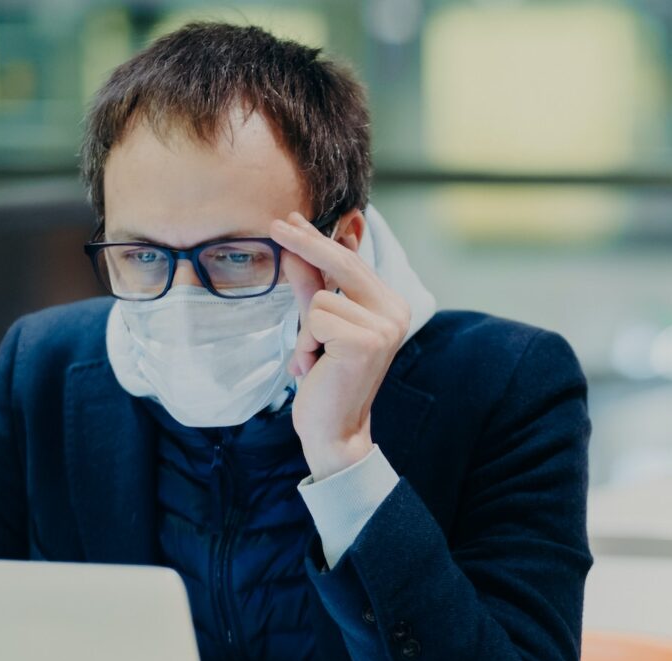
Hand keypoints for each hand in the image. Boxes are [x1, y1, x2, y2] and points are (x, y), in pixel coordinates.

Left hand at [270, 211, 409, 480]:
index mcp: (390, 306)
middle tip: (275, 224)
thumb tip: (296, 246)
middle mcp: (396, 311)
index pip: (351, 262)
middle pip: (341, 264)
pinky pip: (316, 318)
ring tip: (316, 359)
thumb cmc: (327, 379)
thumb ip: (312, 286)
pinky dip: (307, 343)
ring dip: (306, 330)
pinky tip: (318, 367)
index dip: (321, 240)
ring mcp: (385, 325)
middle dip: (306, 244)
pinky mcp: (366, 340)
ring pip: (320, 298)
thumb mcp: (317, 326)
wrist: (335, 430)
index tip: (294, 219)